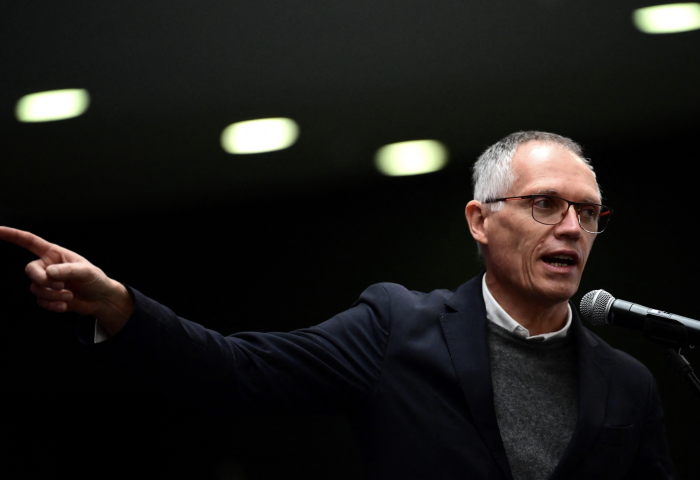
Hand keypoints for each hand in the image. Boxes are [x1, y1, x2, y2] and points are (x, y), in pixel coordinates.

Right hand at [0, 226, 132, 334]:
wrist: (100, 300)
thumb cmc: (95, 280)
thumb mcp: (86, 272)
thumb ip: (67, 270)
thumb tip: (48, 273)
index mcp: (55, 253)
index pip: (29, 241)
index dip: (12, 235)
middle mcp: (47, 266)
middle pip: (30, 270)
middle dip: (43, 280)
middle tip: (60, 285)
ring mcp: (46, 282)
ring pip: (35, 288)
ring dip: (52, 295)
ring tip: (69, 295)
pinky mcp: (47, 297)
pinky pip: (40, 301)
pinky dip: (52, 305)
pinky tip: (65, 305)